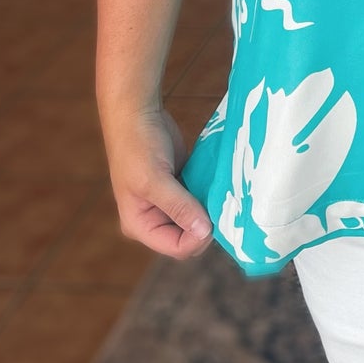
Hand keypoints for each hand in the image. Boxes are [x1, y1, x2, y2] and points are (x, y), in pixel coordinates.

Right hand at [103, 104, 213, 258]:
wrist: (137, 114)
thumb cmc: (138, 147)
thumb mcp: (155, 180)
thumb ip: (179, 207)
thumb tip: (204, 232)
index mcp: (140, 225)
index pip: (176, 247)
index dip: (197, 238)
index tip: (214, 219)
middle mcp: (154, 219)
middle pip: (189, 237)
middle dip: (206, 225)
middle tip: (224, 206)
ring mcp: (168, 204)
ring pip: (198, 219)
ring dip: (212, 210)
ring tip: (226, 197)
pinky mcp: (181, 187)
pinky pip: (200, 201)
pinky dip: (211, 196)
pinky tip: (222, 187)